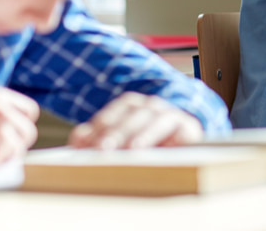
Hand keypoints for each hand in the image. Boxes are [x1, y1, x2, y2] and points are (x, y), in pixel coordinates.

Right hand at [0, 87, 38, 170]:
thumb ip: (1, 111)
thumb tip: (21, 128)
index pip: (30, 110)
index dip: (25, 122)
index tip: (19, 130)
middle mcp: (3, 111)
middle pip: (28, 131)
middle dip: (21, 141)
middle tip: (11, 148)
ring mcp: (1, 132)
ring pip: (19, 147)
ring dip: (9, 153)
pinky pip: (5, 161)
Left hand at [69, 92, 203, 149]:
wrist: (185, 160)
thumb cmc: (147, 152)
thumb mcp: (118, 147)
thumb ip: (96, 140)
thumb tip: (79, 136)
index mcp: (133, 107)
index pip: (116, 110)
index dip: (101, 124)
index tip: (85, 143)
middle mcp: (151, 107)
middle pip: (131, 114)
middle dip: (115, 131)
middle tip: (101, 148)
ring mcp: (168, 114)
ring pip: (149, 116)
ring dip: (134, 132)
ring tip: (124, 149)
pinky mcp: (186, 125)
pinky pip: (170, 125)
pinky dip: (153, 134)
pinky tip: (140, 147)